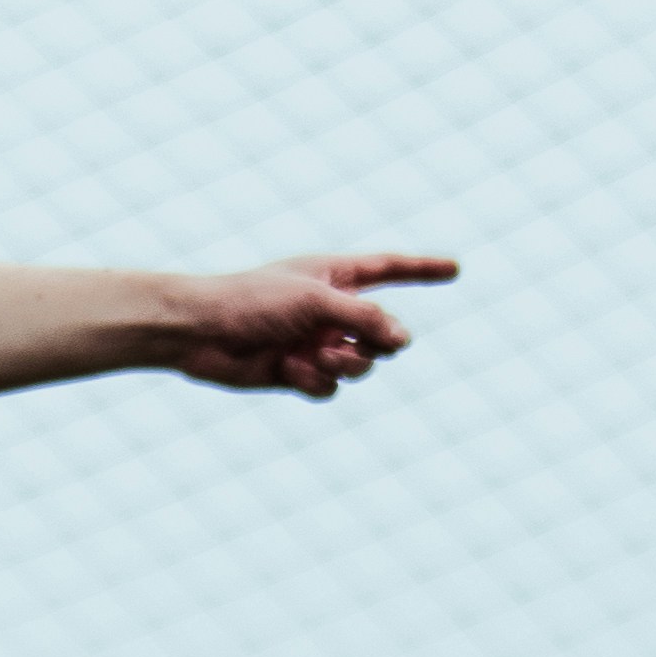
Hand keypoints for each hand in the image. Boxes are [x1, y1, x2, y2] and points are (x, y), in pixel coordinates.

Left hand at [171, 254, 458, 396]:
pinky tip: (288, 369)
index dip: (423, 270)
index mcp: (335, 277)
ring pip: (361, 365)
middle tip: (359, 341)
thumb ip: (364, 317)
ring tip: (315, 356)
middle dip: (376, 341)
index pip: (390, 270)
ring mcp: (316, 343)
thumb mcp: (315, 301)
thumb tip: (403, 340)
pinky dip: (314, 381)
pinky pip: (330, 387)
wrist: (200, 333)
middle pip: (384, 332)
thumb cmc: (251, 301)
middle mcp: (330, 310)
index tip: (455, 269)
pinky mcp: (298, 374)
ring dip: (345, 364)